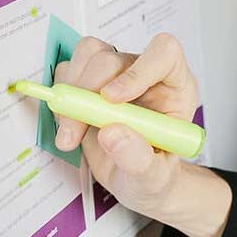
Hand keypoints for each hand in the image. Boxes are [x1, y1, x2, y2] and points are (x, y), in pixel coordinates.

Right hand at [54, 34, 197, 218]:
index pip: (164, 54)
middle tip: (75, 132)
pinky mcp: (90, 83)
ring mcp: (116, 75)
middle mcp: (145, 74)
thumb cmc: (155, 175)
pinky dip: (61, 99)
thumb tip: (113, 133)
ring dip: (71, 92)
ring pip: (88, 55)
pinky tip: (70, 127)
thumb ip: (140, 160)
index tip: (112, 99)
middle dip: (87, 92)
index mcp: (175, 87)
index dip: (136, 71)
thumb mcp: (155, 179)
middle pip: (113, 57)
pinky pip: (69, 72)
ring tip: (71, 135)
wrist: (138, 183)